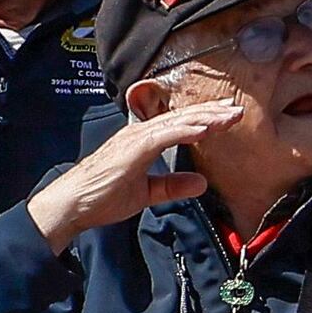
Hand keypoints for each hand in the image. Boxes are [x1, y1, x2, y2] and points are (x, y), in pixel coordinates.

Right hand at [24, 97, 242, 245]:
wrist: (74, 204)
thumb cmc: (103, 196)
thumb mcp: (147, 193)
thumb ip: (173, 186)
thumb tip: (202, 183)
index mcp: (143, 141)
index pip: (180, 125)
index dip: (205, 119)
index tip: (227, 116)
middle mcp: (140, 133)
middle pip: (182, 118)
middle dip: (211, 112)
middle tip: (237, 108)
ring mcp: (135, 138)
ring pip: (177, 122)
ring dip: (205, 118)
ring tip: (230, 116)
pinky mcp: (132, 149)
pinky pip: (164, 136)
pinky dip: (186, 131)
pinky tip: (205, 130)